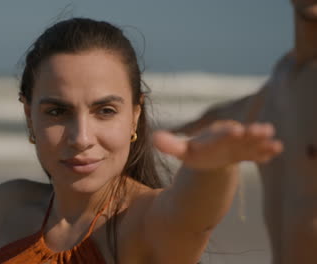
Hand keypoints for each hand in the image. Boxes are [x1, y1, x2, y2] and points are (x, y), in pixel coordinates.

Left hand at [153, 120, 282, 169]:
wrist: (212, 156)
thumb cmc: (198, 152)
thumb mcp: (184, 151)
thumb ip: (171, 145)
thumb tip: (153, 138)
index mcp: (215, 135)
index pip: (222, 134)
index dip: (228, 133)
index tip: (235, 130)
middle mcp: (230, 137)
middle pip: (242, 134)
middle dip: (251, 132)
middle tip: (262, 129)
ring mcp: (241, 145)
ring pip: (253, 142)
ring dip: (263, 141)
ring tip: (274, 141)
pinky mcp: (249, 153)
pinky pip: (258, 152)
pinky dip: (266, 152)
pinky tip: (275, 151)